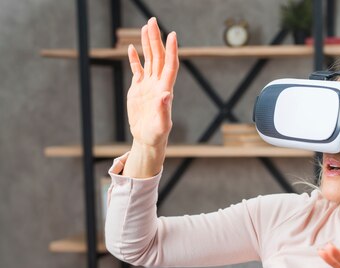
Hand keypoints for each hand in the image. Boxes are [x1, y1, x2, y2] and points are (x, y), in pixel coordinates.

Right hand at [126, 17, 178, 147]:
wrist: (148, 139)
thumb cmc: (156, 134)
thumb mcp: (161, 125)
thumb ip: (163, 110)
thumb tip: (166, 94)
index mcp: (165, 89)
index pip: (170, 65)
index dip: (171, 50)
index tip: (173, 35)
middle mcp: (158, 84)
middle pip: (158, 57)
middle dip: (156, 39)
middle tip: (153, 21)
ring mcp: (148, 85)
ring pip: (149, 60)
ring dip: (148, 43)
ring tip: (146, 27)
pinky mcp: (138, 89)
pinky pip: (137, 70)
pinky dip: (135, 58)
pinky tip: (133, 47)